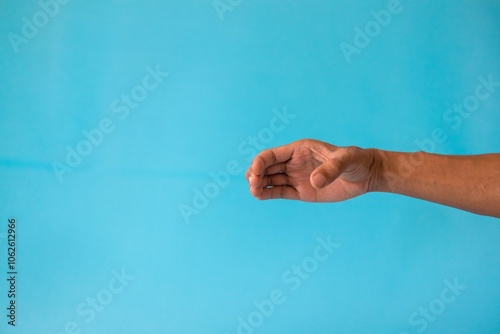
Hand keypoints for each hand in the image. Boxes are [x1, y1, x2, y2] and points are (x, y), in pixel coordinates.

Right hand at [245, 139, 379, 201]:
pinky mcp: (301, 192)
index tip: (255, 173)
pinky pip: (280, 192)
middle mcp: (293, 162)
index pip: (272, 154)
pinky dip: (268, 194)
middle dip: (255, 174)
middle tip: (254, 185)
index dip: (260, 162)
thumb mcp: (346, 160)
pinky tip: (259, 196)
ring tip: (255, 192)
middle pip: (266, 167)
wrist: (365, 175)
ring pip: (270, 180)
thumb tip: (315, 181)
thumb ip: (331, 169)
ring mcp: (296, 177)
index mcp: (299, 149)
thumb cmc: (356, 161)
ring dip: (258, 185)